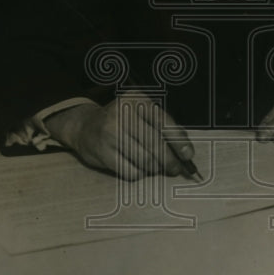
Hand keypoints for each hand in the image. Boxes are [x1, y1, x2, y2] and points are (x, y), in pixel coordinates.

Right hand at [44, 92, 194, 178]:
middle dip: (170, 160)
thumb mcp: (141, 112)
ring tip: (156, 168)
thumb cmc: (122, 121)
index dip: (179, 141)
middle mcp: (123, 114)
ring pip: (144, 160)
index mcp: (137, 100)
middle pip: (155, 144)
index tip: (188, 155)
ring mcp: (111, 133)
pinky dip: (140, 174)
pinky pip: (130, 171)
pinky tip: (139, 169)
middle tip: (176, 169)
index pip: (164, 123)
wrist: (85, 126)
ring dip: (155, 168)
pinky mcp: (102, 152)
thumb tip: (185, 151)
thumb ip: (162, 126)